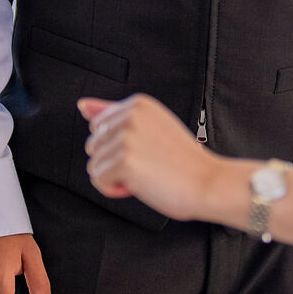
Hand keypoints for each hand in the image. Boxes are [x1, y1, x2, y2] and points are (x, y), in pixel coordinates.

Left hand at [80, 95, 233, 219]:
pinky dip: (114, 190)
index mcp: (138, 103)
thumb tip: (82, 105)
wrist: (210, 182)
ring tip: (146, 175)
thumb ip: (114, 115)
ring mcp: (127, 137)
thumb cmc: (183, 161)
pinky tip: (140, 185)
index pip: (99, 128)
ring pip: (94, 165)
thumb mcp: (150, 128)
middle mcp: (131, 115)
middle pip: (93, 145)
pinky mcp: (124, 161)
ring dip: (115, 178)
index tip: (148, 151)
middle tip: (149, 165)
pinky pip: (98, 181)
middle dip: (114, 162)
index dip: (119, 147)